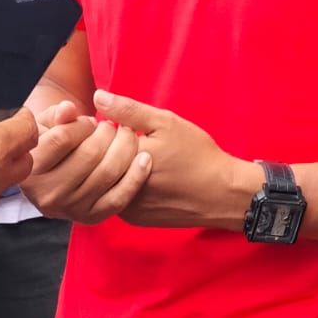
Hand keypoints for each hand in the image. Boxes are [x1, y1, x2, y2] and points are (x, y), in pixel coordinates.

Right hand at [20, 98, 152, 222]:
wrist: (51, 181)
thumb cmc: (48, 146)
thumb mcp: (44, 127)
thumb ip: (57, 115)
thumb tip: (69, 109)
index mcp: (32, 169)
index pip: (63, 139)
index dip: (82, 124)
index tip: (90, 120)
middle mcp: (48, 194)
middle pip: (90, 155)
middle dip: (107, 133)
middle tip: (112, 126)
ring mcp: (70, 209)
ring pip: (108, 173)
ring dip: (125, 148)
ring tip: (127, 135)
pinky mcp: (91, 218)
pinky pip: (120, 198)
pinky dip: (136, 177)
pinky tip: (145, 158)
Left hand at [94, 91, 258, 228]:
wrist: (221, 194)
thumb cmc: (196, 154)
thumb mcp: (166, 123)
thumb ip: (129, 110)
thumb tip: (97, 97)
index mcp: (126, 160)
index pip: (96, 140)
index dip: (108, 129)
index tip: (126, 128)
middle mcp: (120, 187)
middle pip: (97, 163)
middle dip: (109, 149)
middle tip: (137, 143)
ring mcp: (125, 208)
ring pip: (106, 182)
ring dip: (114, 168)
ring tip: (142, 159)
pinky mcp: (134, 219)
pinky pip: (116, 198)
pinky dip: (123, 184)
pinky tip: (147, 178)